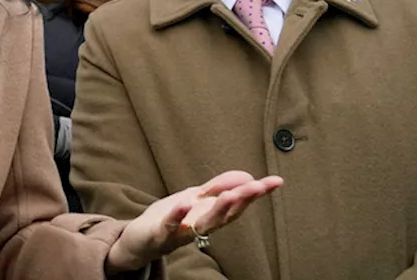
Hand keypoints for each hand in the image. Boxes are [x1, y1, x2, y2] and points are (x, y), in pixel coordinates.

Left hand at [105, 170, 282, 273]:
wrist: (139, 240)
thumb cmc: (171, 219)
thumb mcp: (196, 199)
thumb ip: (219, 188)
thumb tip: (248, 175)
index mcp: (210, 217)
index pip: (237, 205)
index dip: (257, 193)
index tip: (277, 181)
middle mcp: (200, 227)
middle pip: (225, 216)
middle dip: (241, 201)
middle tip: (258, 186)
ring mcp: (181, 233)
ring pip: (203, 224)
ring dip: (218, 210)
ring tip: (231, 194)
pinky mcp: (160, 235)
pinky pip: (169, 226)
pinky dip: (177, 215)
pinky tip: (185, 202)